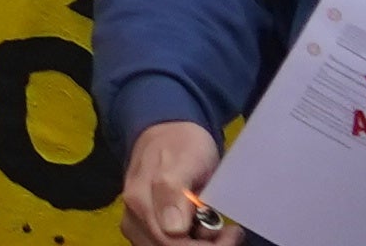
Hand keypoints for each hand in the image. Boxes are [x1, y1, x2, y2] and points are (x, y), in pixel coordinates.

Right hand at [118, 120, 228, 245]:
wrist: (167, 131)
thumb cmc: (180, 144)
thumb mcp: (184, 160)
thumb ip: (173, 191)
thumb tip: (172, 229)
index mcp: (140, 200)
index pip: (171, 243)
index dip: (205, 245)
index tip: (232, 231)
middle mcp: (134, 215)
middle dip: (203, 245)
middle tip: (229, 230)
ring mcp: (137, 222)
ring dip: (197, 244)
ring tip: (216, 226)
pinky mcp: (145, 225)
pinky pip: (164, 244)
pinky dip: (189, 241)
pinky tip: (202, 228)